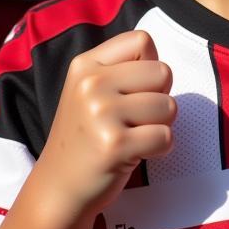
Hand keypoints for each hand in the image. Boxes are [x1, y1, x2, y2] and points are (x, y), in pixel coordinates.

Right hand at [36, 30, 175, 221]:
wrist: (59, 188)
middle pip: (163, 72)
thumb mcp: (90, 91)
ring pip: (169, 106)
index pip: (142, 40)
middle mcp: (90, 84)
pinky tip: (133, 154)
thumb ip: (122, 69)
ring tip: (130, 137)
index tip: (131, 91)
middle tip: (132, 120)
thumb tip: (162, 65)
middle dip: (159, 98)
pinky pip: (165, 137)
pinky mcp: (114, 144)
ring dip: (159, 126)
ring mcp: (100, 113)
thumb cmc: (86, 137)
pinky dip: (159, 149)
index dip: (149, 66)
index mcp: (85, 65)